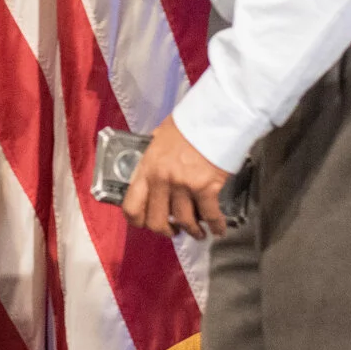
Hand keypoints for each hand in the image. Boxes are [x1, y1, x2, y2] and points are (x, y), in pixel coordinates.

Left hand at [123, 117, 230, 238]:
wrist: (214, 116)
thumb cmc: (188, 123)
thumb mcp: (159, 137)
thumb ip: (153, 157)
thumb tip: (151, 167)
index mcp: (147, 168)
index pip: (132, 206)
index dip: (138, 221)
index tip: (146, 224)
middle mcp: (162, 180)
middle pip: (157, 221)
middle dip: (166, 231)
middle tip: (174, 231)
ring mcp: (184, 185)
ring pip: (185, 221)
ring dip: (193, 231)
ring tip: (198, 233)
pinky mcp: (206, 187)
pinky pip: (210, 215)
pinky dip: (216, 226)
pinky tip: (218, 230)